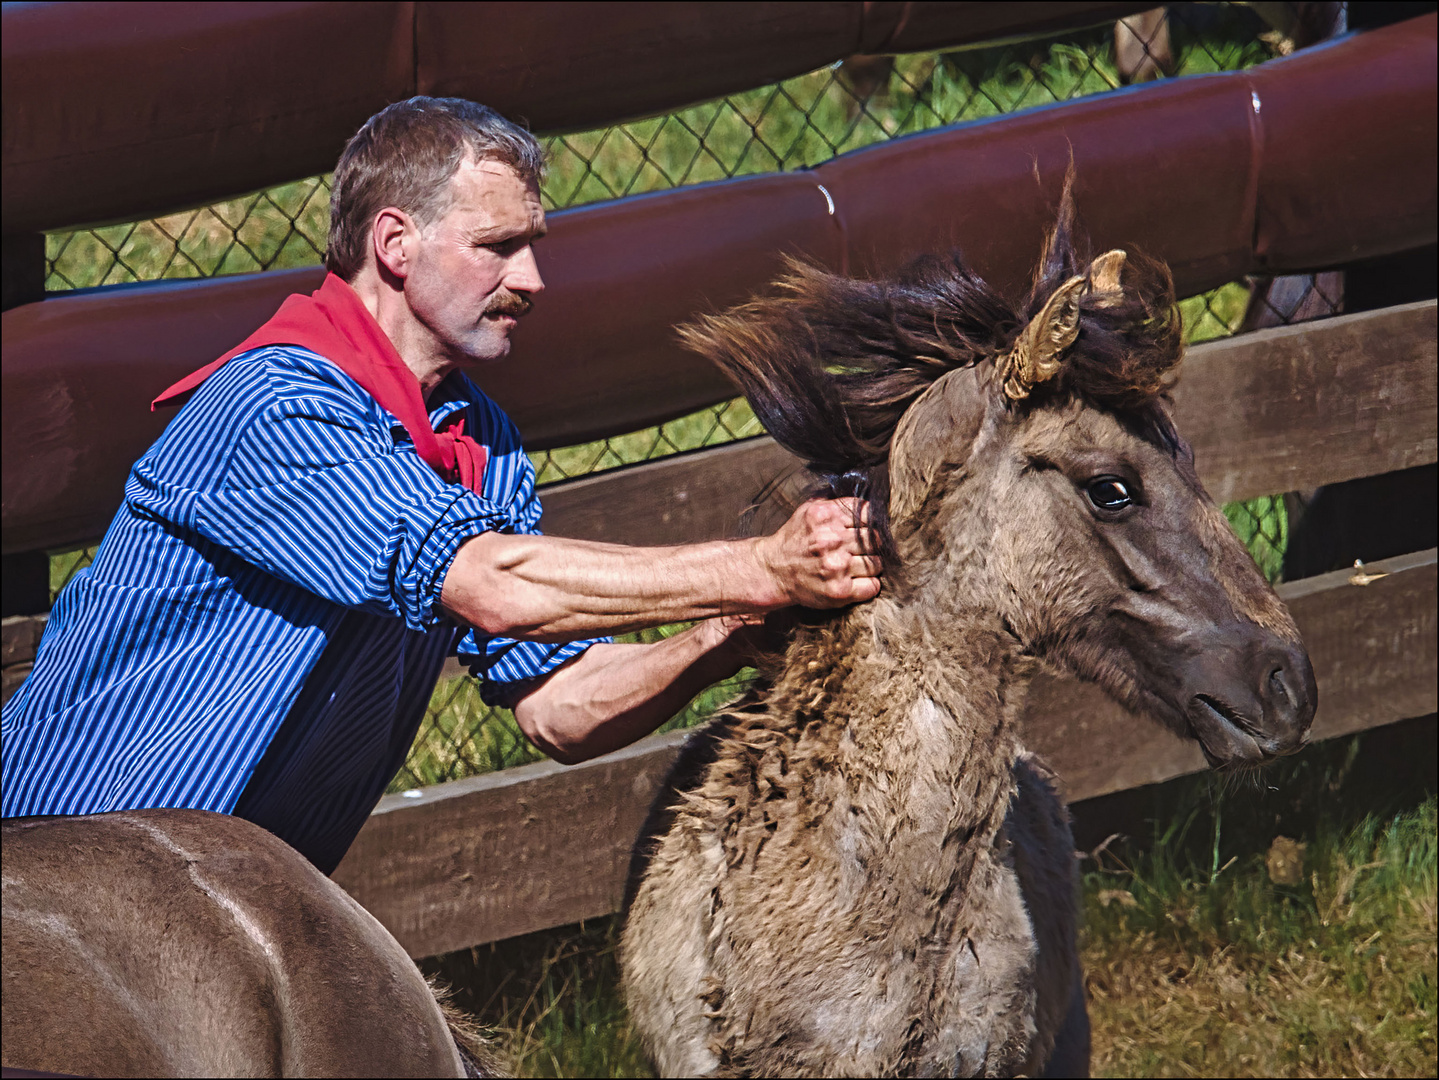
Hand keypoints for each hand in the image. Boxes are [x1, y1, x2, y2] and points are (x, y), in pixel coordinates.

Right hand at [752, 497, 881, 609]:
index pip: (869, 513)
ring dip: (871, 565)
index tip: (865, 528)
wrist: (773, 571)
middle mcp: (832, 539)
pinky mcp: (839, 590)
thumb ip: (835, 501)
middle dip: (871, 544)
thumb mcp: (808, 510)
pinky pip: (872, 586)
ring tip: (856, 566)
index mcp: (826, 516)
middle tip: (860, 550)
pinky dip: (869, 585)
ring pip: (877, 563)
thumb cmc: (794, 540)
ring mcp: (837, 566)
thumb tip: (865, 497)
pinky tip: (858, 582)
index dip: (871, 521)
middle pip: (875, 539)